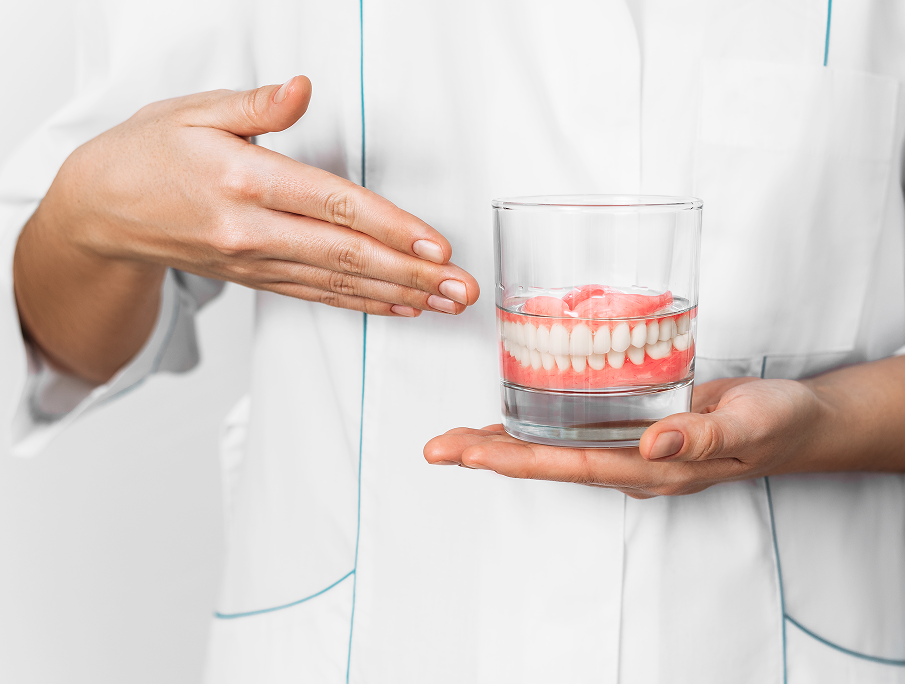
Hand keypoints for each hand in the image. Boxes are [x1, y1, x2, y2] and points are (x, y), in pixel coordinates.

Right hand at [15, 76, 479, 380]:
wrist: (98, 210)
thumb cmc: (148, 153)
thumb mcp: (194, 112)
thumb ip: (256, 107)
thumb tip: (301, 89)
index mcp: (243, 181)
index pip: (333, 206)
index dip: (390, 227)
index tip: (435, 244)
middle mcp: (251, 230)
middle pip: (346, 256)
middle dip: (412, 273)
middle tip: (460, 288)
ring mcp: (253, 262)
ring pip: (338, 283)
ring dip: (398, 294)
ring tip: (444, 302)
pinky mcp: (254, 278)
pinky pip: (316, 294)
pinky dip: (361, 303)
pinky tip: (397, 306)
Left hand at [424, 377, 829, 497]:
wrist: (794, 424)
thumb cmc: (776, 422)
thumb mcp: (749, 423)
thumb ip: (702, 433)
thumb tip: (649, 444)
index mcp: (654, 469)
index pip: (573, 465)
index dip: (518, 458)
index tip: (470, 453)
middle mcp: (632, 464)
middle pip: (550, 462)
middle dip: (491, 455)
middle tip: (437, 448)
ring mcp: (631, 449)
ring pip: (556, 448)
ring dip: (504, 444)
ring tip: (454, 440)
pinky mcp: (634, 427)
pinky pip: (576, 431)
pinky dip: (538, 426)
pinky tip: (510, 420)